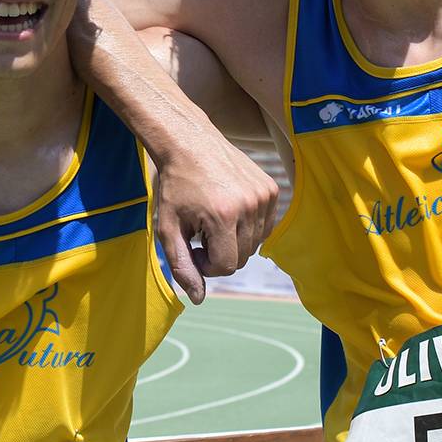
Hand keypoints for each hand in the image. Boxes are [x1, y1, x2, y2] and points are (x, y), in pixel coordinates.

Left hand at [146, 125, 280, 298]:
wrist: (189, 142)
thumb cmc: (174, 187)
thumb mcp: (169, 228)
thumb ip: (183, 266)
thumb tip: (199, 299)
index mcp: (224, 216)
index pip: (226, 266)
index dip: (206, 264)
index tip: (192, 247)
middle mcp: (250, 205)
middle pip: (242, 257)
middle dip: (220, 254)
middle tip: (200, 233)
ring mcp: (265, 195)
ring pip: (254, 244)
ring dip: (233, 240)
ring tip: (212, 219)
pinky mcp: (272, 188)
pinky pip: (264, 226)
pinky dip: (247, 226)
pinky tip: (227, 209)